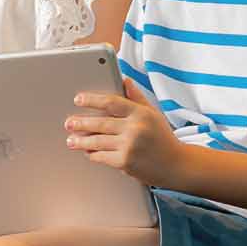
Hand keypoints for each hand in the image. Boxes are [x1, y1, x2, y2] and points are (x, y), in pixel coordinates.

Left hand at [66, 82, 184, 188]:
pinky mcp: (125, 162)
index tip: (78, 99)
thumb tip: (125, 80)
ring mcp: (129, 146)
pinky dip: (93, 154)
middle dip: (81, 123)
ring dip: (81, 141)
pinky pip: (102, 156)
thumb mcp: (153, 114)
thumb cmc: (163, 138)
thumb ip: (137, 97)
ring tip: (71, 140)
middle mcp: (135, 128)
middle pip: (100, 123)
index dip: (92, 100)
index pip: (111, 102)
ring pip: (98, 141)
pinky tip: (87, 152)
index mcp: (141, 113)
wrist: (177, 165)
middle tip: (69, 122)